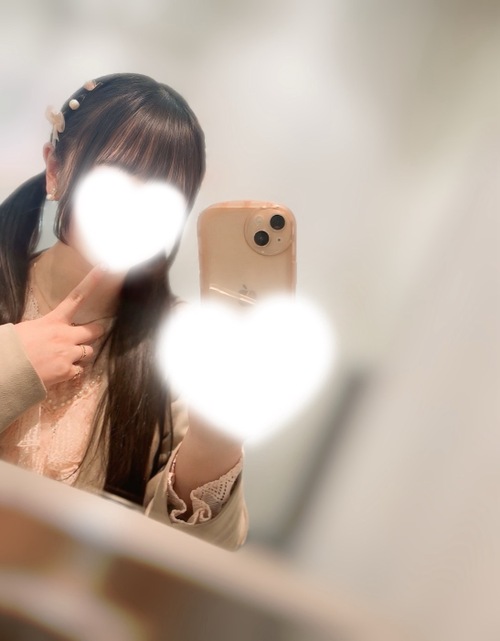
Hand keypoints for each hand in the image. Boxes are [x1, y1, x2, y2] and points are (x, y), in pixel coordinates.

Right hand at [13, 266, 106, 386]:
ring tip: (67, 356)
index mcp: (54, 321)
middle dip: (96, 331)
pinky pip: (80, 370)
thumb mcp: (27, 328)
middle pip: (94, 331)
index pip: (76, 297)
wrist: (7, 370)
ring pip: (89, 352)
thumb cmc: (12, 346)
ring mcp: (69, 354)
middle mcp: (66, 336)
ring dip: (82, 354)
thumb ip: (44, 327)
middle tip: (94, 332)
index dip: (91, 282)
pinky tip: (62, 371)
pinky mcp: (68, 371)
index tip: (104, 268)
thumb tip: (46, 331)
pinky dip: (74, 370)